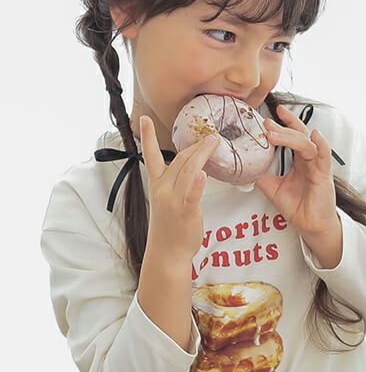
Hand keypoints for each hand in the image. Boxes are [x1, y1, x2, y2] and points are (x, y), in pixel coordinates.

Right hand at [140, 114, 218, 259]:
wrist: (167, 253)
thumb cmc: (170, 228)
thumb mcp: (167, 201)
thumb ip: (176, 184)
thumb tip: (192, 171)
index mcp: (157, 185)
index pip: (151, 156)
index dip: (147, 137)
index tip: (144, 118)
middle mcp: (163, 189)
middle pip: (180, 159)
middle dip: (195, 146)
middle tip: (210, 136)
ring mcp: (174, 200)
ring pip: (188, 170)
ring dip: (201, 153)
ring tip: (214, 142)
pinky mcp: (186, 211)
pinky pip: (192, 194)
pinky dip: (197, 183)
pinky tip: (203, 173)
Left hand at [257, 105, 338, 238]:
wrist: (310, 226)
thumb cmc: (299, 208)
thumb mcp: (273, 189)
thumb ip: (262, 175)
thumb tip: (244, 167)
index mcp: (300, 161)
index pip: (293, 135)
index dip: (283, 124)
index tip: (268, 118)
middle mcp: (309, 160)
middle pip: (299, 134)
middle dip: (283, 127)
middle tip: (267, 123)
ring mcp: (318, 166)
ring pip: (306, 143)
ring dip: (291, 136)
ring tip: (275, 134)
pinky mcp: (324, 175)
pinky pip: (324, 156)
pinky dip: (321, 145)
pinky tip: (315, 136)